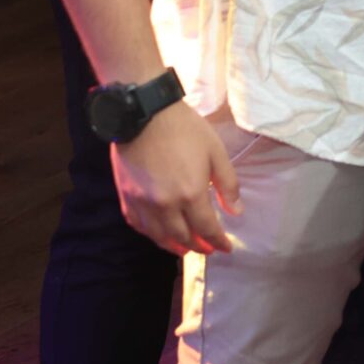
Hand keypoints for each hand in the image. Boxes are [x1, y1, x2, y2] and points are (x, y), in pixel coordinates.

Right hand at [113, 100, 240, 255]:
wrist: (144, 114)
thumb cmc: (185, 130)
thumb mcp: (216, 152)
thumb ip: (227, 185)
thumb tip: (237, 211)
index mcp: (190, 194)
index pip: (207, 229)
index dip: (218, 242)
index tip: (226, 248)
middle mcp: (165, 205)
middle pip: (182, 237)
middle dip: (198, 247)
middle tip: (208, 249)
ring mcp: (142, 203)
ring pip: (158, 236)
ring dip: (173, 246)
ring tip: (185, 248)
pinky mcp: (126, 197)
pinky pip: (138, 225)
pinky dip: (151, 234)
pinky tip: (159, 233)